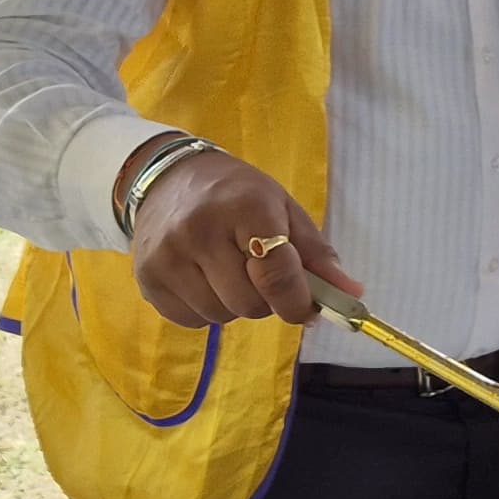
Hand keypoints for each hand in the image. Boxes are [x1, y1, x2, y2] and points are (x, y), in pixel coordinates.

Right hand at [125, 141, 361, 325]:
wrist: (167, 178)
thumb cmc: (236, 194)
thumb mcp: (282, 208)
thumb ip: (316, 255)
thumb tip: (353, 298)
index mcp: (244, 208)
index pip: (276, 273)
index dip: (298, 301)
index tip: (307, 308)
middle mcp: (199, 231)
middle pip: (249, 303)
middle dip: (266, 299)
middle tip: (261, 275)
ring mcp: (166, 257)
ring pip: (219, 315)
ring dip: (234, 304)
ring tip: (229, 271)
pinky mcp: (146, 279)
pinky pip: (191, 320)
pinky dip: (205, 309)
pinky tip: (203, 278)